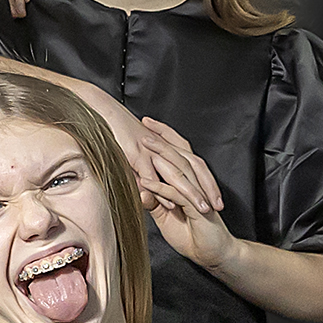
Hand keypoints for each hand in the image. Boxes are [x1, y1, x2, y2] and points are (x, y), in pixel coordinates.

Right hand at [72, 88, 221, 221]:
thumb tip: (150, 191)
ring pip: (178, 174)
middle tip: (217, 205)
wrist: (106, 114)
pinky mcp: (138, 156)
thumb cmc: (119, 133)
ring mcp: (152, 151)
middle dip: (207, 188)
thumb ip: (146, 173)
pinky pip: (153, 176)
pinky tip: (170, 206)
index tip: (215, 197)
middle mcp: (165, 147)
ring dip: (191, 192)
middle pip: (194, 168)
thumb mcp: (137, 154)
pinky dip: (162, 191)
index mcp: (168, 146)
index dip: (207, 180)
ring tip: (201, 208)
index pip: (195, 163)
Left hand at [141, 116, 235, 271]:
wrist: (213, 253)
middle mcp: (196, 184)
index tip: (146, 126)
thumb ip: (156, 202)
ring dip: (161, 157)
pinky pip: (178, 194)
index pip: (177, 153)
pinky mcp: (198, 208)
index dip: (164, 138)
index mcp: (189, 183)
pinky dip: (162, 188)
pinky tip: (147, 183)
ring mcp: (198, 195)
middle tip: (144, 126)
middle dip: (162, 139)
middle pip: (179, 155)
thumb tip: (140, 190)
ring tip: (144, 145)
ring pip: (180, 170)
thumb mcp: (167, 217)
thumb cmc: (192, 235)